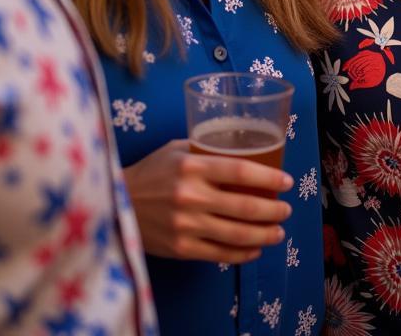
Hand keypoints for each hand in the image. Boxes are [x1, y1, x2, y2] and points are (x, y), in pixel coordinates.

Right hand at [123, 139, 293, 262]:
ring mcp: (186, 225)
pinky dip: (243, 253)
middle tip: (286, 209)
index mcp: (193, 166)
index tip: (287, 182)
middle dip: (273, 209)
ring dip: (265, 234)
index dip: (269, 177)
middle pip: (245, 205)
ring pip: (237, 233)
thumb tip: (243, 147)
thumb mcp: (177, 149)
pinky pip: (219, 254)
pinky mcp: (180, 248)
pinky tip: (255, 248)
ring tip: (279, 232)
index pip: (242, 170)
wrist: (113, 204)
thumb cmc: (150, 171)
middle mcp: (191, 196)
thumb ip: (207, 149)